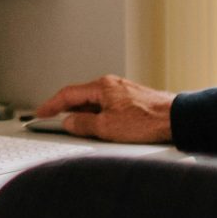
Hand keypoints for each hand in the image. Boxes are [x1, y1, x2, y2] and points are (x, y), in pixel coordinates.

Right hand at [33, 76, 174, 144]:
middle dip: (67, 111)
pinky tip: (103, 130)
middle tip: (55, 123)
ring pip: (95, 104)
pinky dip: (99, 117)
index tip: (40, 113)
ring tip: (82, 132)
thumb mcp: (106, 127)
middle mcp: (112, 85)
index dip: (51, 105)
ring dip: (85, 116)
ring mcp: (123, 92)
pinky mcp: (132, 101)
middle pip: (81, 97)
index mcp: (102, 87)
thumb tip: (69, 122)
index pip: (68, 94)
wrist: (176, 120)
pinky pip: (108, 108)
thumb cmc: (147, 121)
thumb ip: (83, 124)